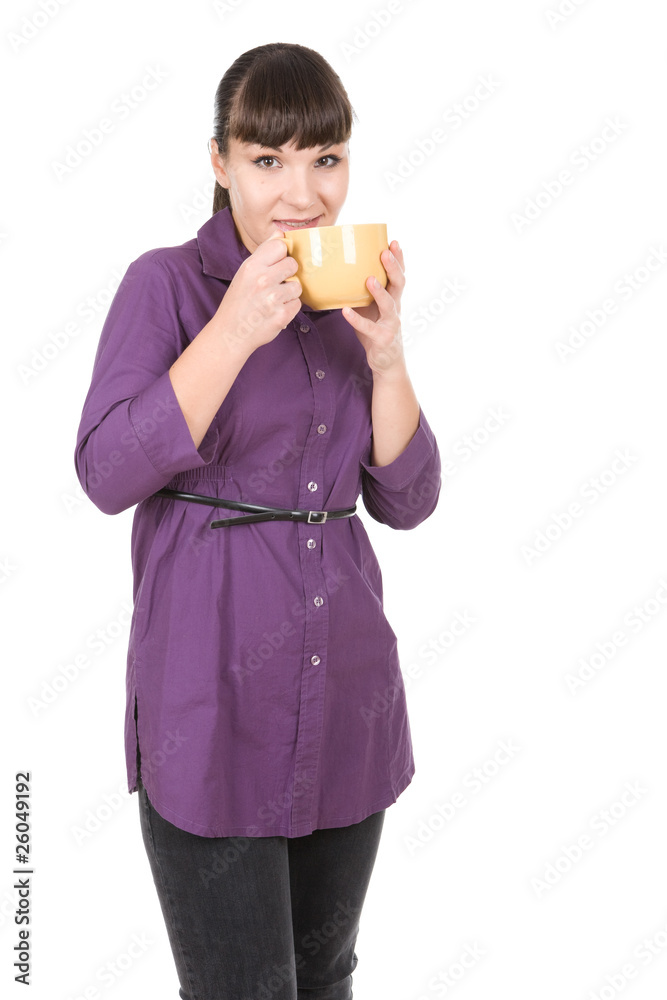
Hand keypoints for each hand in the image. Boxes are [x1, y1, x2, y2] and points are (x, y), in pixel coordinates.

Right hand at [213, 232, 301, 357]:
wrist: (231, 333)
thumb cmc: (238, 301)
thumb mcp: (245, 273)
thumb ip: (264, 252)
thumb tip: (280, 233)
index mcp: (251, 266)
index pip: (280, 246)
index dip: (281, 255)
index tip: (275, 264)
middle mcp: (262, 280)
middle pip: (292, 264)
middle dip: (287, 274)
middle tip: (274, 285)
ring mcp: (273, 299)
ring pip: (297, 286)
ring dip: (289, 293)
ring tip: (274, 300)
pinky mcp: (282, 315)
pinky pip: (297, 304)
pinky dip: (289, 308)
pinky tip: (275, 311)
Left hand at [342, 241, 406, 376]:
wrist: (387, 362)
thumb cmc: (376, 331)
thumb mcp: (370, 309)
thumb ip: (361, 294)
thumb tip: (338, 274)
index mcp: (393, 299)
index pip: (399, 275)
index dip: (399, 259)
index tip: (394, 242)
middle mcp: (396, 309)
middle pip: (399, 285)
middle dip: (393, 268)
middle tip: (385, 252)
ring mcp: (391, 324)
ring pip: (389, 305)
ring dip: (379, 291)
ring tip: (369, 279)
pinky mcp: (382, 339)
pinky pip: (369, 328)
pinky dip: (356, 319)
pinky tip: (345, 311)